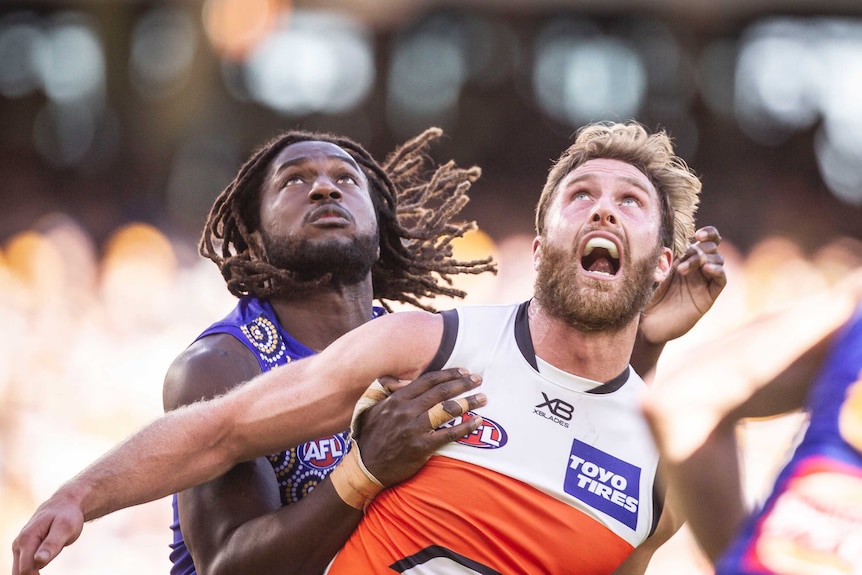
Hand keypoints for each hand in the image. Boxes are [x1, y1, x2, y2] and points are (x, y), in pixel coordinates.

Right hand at [12, 490, 84, 574]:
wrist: (64, 505)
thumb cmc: (67, 516)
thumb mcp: (65, 527)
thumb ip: (52, 544)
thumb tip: (38, 561)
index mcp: (27, 539)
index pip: (26, 569)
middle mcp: (19, 544)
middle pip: (20, 573)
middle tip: (49, 568)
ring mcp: (19, 547)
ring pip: (22, 570)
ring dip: (34, 574)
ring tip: (53, 556)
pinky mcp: (24, 550)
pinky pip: (25, 566)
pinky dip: (34, 571)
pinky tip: (46, 564)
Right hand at [355, 368, 484, 486]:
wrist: (366, 467)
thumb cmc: (371, 436)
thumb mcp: (370, 406)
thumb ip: (385, 388)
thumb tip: (405, 379)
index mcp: (397, 399)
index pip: (428, 381)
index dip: (448, 374)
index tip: (463, 371)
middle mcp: (407, 411)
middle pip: (441, 392)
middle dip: (463, 384)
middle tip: (478, 379)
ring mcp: (414, 429)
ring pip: (447, 410)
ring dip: (468, 402)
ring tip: (483, 398)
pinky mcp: (421, 447)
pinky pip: (448, 434)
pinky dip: (465, 427)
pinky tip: (477, 421)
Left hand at [640, 226, 726, 343]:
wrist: (646, 322)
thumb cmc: (646, 296)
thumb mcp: (652, 272)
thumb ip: (662, 257)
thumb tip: (668, 247)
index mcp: (684, 258)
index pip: (705, 239)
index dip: (708, 233)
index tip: (697, 235)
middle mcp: (696, 268)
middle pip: (712, 248)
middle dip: (701, 248)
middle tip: (683, 260)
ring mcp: (703, 281)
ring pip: (718, 260)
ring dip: (704, 259)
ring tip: (684, 269)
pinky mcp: (708, 296)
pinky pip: (721, 280)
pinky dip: (718, 271)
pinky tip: (707, 269)